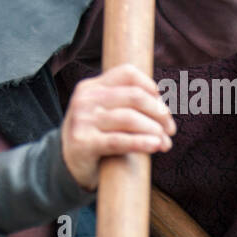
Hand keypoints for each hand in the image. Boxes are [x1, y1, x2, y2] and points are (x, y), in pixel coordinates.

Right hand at [61, 63, 174, 191]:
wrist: (66, 163)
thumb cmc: (95, 135)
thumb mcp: (104, 111)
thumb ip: (126, 103)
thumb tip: (164, 107)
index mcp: (92, 86)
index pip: (127, 73)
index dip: (151, 86)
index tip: (163, 104)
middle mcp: (85, 99)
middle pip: (134, 96)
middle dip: (159, 112)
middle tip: (171, 129)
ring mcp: (82, 120)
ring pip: (129, 118)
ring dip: (154, 130)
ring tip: (165, 143)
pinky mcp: (83, 143)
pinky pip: (119, 141)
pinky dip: (141, 142)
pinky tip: (155, 146)